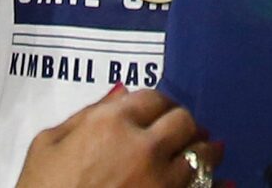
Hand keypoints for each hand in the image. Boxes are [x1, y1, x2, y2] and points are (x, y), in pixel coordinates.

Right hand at [16, 89, 219, 187]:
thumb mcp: (47, 144)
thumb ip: (86, 115)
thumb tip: (120, 93)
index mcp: (111, 122)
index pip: (153, 98)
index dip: (158, 104)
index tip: (158, 112)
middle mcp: (143, 147)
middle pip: (183, 122)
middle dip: (183, 124)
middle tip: (183, 131)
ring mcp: (161, 182)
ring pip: (201, 155)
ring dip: (205, 150)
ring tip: (209, 150)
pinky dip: (217, 184)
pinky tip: (224, 181)